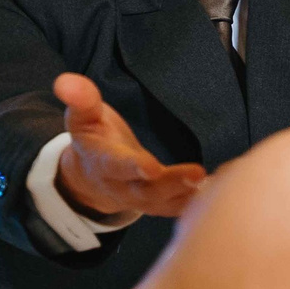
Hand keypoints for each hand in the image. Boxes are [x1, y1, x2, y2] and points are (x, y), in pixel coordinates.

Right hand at [53, 74, 206, 218]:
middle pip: (147, 191)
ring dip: (191, 194)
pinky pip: (181, 207)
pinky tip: (224, 185)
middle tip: (197, 174)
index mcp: (104, 163)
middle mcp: (123, 187)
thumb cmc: (94, 140)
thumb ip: (80, 99)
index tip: (149, 167)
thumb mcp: (83, 117)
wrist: (92, 180)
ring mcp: (143, 200)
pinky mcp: (161, 205)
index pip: (117, 165)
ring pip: (167, 203)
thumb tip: (64, 81)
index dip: (132, 167)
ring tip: (215, 182)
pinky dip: (201, 200)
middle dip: (171, 184)